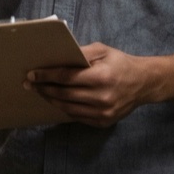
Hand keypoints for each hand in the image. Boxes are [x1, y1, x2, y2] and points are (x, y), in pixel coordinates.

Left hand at [26, 42, 154, 127]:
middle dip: (44, 88)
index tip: (31, 75)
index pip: (66, 77)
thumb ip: (80, 53)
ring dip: (51, 100)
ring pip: (68, 108)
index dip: (46, 76)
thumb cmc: (120, 63)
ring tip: (41, 92)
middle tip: (30, 84)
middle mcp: (101, 97)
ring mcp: (103, 113)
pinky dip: (65, 109)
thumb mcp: (102, 50)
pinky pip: (77, 117)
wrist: (144, 83)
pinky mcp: (103, 122)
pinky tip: (57, 101)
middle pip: (64, 94)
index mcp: (101, 77)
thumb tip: (57, 58)